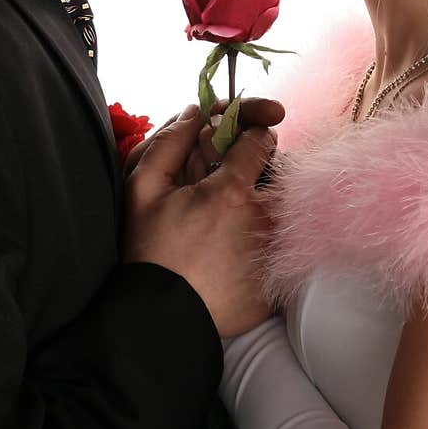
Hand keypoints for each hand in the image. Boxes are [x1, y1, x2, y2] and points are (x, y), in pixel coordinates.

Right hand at [123, 106, 278, 337]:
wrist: (165, 316)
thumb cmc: (152, 254)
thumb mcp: (143, 190)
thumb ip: (168, 143)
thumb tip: (194, 112)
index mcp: (231, 190)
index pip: (260, 140)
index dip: (249, 135)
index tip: (241, 142)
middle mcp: (263, 216)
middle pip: (280, 172)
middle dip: (262, 169)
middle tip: (236, 181)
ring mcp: (276, 247)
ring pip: (285, 206)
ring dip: (267, 202)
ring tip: (234, 219)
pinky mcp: (281, 274)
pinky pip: (285, 242)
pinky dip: (268, 238)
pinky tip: (239, 249)